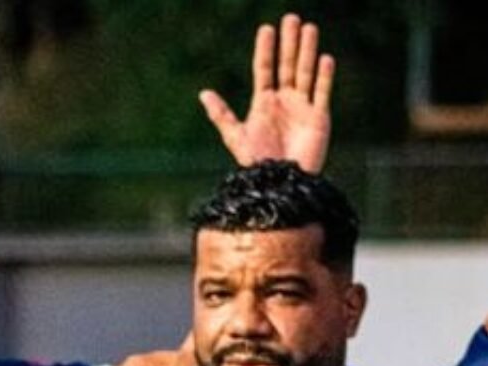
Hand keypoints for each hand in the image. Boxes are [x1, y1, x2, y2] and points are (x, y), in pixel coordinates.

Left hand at [199, 13, 333, 173]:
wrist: (278, 183)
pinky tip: (325, 58)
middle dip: (289, 43)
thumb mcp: (236, 136)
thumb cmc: (256, 162)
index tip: (266, 28)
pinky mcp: (319, 118)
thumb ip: (222, 115)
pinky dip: (323, 76)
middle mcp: (284, 102)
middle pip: (287, 65)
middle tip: (291, 19)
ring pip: (305, 73)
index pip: (265, 69)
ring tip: (309, 28)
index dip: (265, 50)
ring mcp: (302, 108)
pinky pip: (321, 93)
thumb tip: (204, 93)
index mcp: (264, 103)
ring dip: (307, 51)